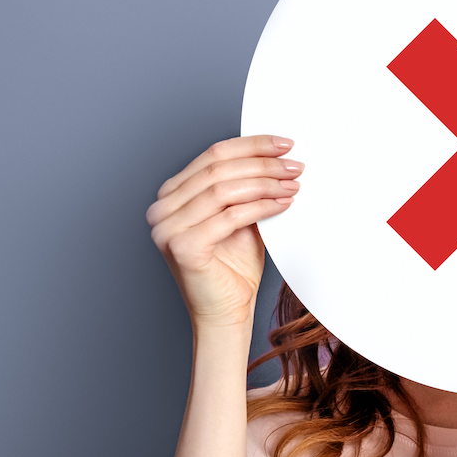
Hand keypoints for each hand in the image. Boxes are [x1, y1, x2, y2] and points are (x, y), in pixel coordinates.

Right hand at [146, 135, 303, 330]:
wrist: (226, 312)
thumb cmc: (232, 268)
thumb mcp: (240, 216)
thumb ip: (246, 187)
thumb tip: (277, 156)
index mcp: (172, 194)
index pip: (213, 155)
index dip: (252, 146)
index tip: (284, 145)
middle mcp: (162, 208)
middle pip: (219, 168)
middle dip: (263, 163)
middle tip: (294, 166)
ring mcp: (167, 227)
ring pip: (224, 189)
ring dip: (265, 183)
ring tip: (292, 184)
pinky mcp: (182, 246)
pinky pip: (230, 216)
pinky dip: (261, 206)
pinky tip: (283, 204)